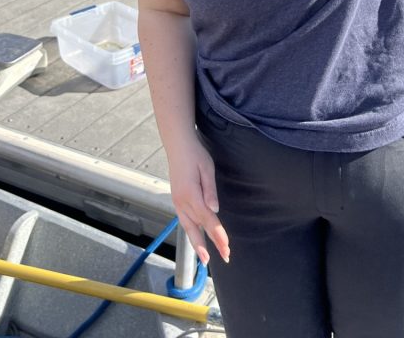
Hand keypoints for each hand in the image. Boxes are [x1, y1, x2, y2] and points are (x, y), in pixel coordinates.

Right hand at [168, 134, 229, 265]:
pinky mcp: (177, 199)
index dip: (218, 234)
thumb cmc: (195, 154)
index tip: (227, 247)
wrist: (177, 144)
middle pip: (197, 228)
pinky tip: (196, 238)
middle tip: (224, 258)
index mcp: (190, 194)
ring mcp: (177, 201)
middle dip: (209, 246)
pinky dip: (191, 232)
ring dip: (198, 243)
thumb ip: (210, 190)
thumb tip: (215, 210)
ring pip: (188, 227)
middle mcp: (181, 201)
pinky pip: (184, 220)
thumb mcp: (206, 167)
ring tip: (206, 259)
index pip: (207, 219)